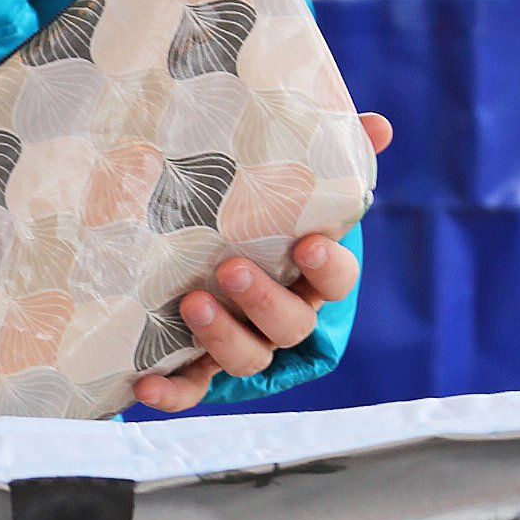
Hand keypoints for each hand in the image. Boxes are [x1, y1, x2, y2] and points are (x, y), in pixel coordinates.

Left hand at [132, 114, 393, 412]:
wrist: (206, 244)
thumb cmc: (260, 211)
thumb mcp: (289, 177)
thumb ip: (332, 150)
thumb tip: (376, 127)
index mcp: (309, 274)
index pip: (337, 280)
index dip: (329, 266)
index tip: (311, 242)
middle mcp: (282, 314)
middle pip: (291, 325)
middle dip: (264, 300)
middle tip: (232, 267)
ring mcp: (243, 341)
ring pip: (248, 358)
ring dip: (223, 337)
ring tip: (193, 302)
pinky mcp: (199, 365)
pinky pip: (191, 388)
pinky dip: (172, 392)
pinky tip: (143, 382)